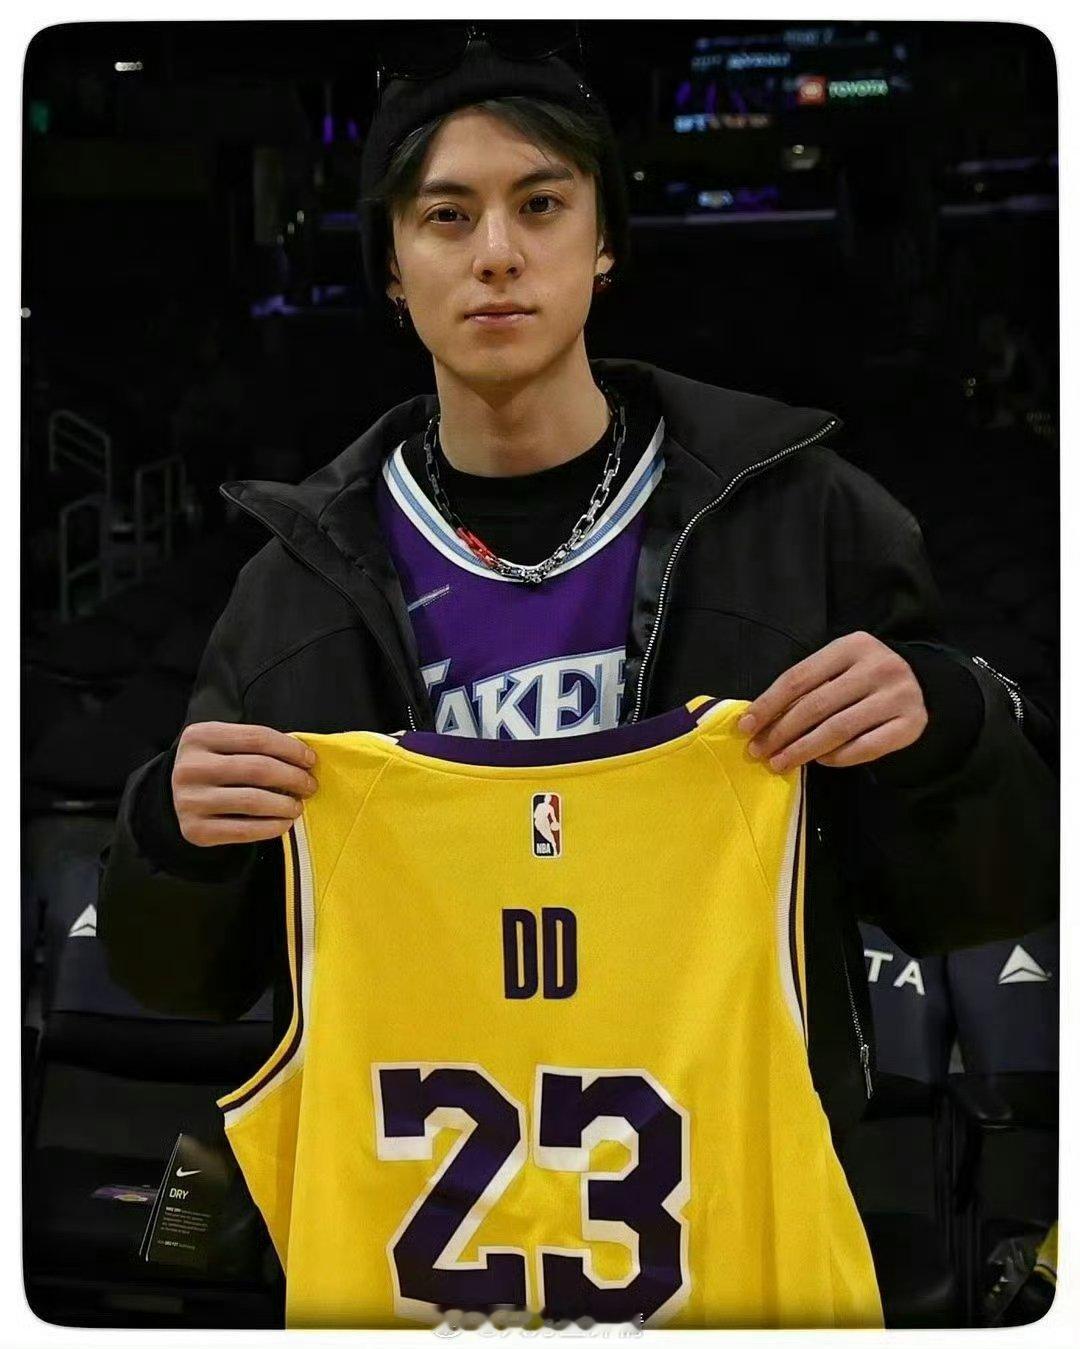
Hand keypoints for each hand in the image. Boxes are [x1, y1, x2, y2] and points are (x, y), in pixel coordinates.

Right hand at [172, 722, 318, 845]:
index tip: (311, 760)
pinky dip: (271, 827)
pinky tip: (283, 823)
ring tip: (297, 806)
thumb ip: (257, 746)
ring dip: (285, 804)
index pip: (257, 738)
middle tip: (310, 785)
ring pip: (253, 801)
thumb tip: (304, 760)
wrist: (176, 797)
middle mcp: (191, 767)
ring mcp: (190, 800)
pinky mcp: (195, 829)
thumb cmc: (214, 765)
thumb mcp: (225, 744)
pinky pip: (244, 830)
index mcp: (200, 736)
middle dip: (293, 778)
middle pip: (258, 769)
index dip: (291, 749)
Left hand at [736, 632, 927, 770]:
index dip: (768, 704)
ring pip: (838, 729)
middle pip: (816, 705)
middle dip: (781, 732)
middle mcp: (878, 667)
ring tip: (780, 763)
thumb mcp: (836, 668)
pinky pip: (865, 747)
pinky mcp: (911, 724)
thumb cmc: (863, 676)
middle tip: (759, 752)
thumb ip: (804, 687)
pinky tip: (820, 761)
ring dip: (803, 750)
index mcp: (851, 646)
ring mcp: (898, 696)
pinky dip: (837, 757)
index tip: (745, 727)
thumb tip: (758, 720)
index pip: (799, 677)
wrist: (921, 682)